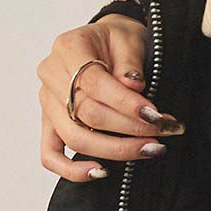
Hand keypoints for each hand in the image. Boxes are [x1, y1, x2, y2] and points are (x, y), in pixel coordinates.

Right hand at [37, 17, 183, 181]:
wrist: (105, 41)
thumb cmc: (118, 39)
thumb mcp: (130, 37)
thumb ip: (130, 62)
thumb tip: (133, 86)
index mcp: (68, 47)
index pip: (94, 83)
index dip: (125, 103)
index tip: (155, 116)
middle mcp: (51, 75)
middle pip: (86, 114)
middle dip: (129, 128)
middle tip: (163, 132)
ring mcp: (47, 102)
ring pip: (74, 137)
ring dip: (114, 150)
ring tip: (149, 149)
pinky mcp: (49, 123)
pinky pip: (50, 154)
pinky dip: (72, 169)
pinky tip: (101, 172)